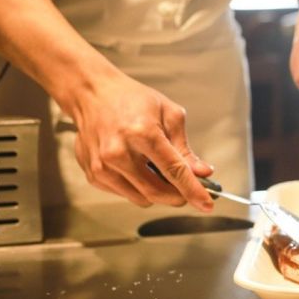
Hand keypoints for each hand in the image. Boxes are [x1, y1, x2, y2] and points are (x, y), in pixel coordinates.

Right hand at [65, 71, 214, 209]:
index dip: (193, 191)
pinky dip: (138, 187)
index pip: (174, 171)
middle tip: (187, 188)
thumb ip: (185, 148)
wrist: (92, 94)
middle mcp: (119, 152)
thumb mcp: (168, 114)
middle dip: (178, 196)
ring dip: (158, 192)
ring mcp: (103, 166)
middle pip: (157, 192)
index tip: (207, 204)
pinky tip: (137, 167)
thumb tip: (202, 173)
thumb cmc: (131, 99)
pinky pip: (125, 194)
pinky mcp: (94, 175)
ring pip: (142, 199)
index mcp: (141, 133)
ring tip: (157, 169)